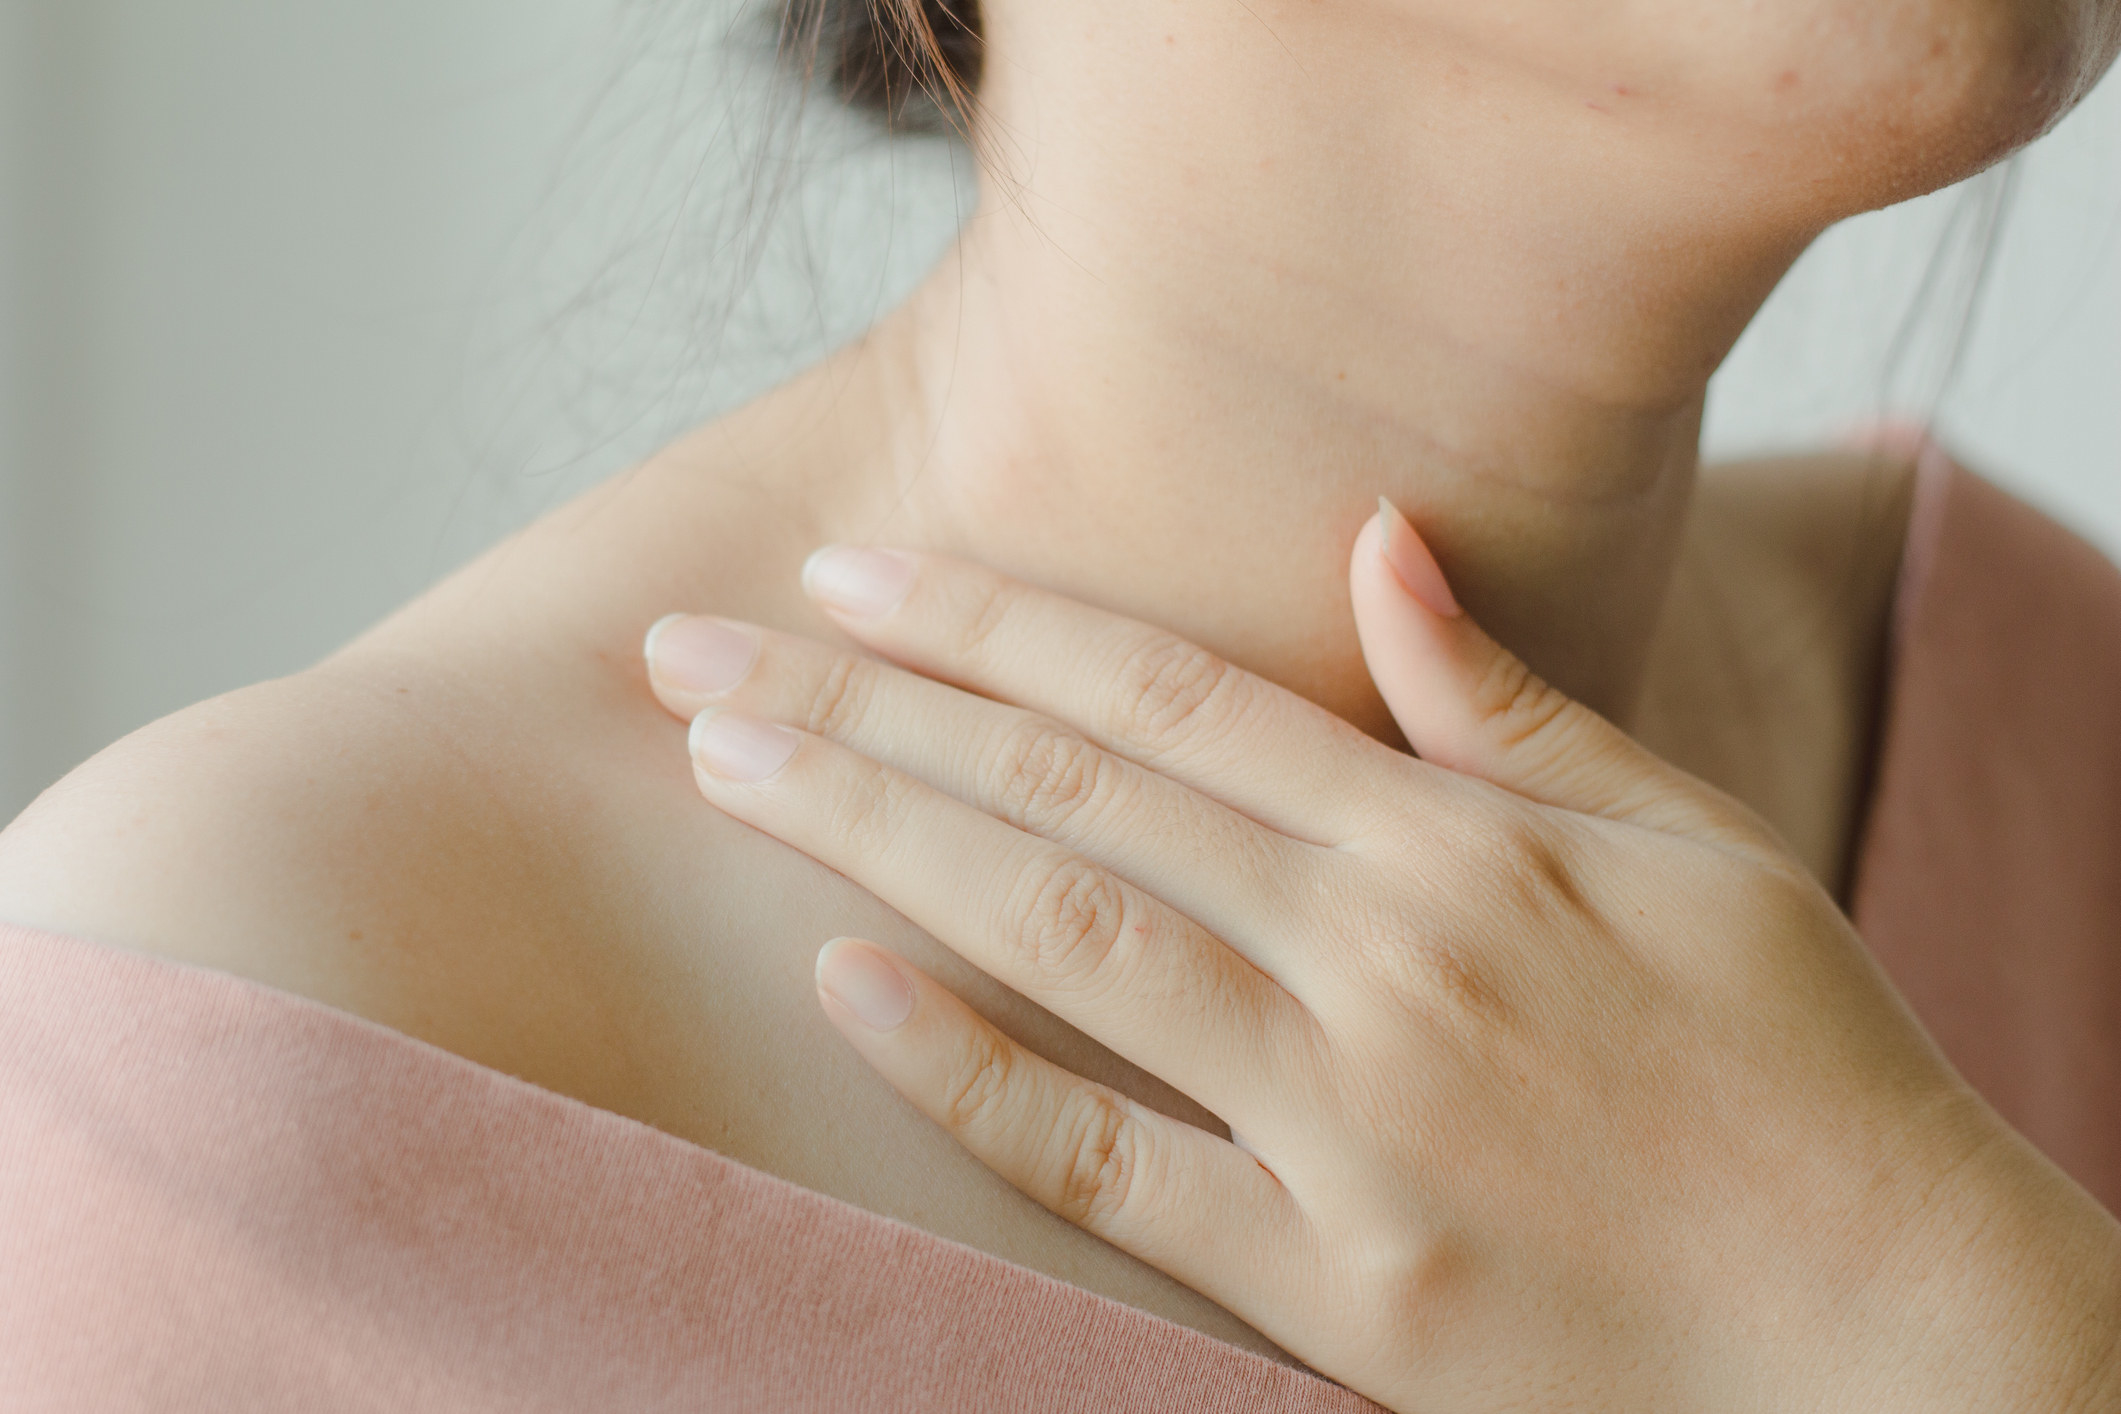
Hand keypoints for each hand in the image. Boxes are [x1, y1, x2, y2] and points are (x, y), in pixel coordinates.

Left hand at [641, 502, 2120, 1411]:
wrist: (1900, 1324)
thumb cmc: (1797, 1066)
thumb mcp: (1692, 841)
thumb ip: (1511, 698)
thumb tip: (1377, 541)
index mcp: (1456, 836)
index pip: (1164, 691)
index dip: (989, 622)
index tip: (846, 575)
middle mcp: (1380, 951)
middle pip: (1065, 792)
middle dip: (861, 709)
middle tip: (694, 657)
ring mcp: (1347, 1118)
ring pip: (1058, 936)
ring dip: (871, 841)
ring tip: (726, 772)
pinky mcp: (1333, 1282)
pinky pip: (1108, 1163)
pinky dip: (968, 1071)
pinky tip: (840, 985)